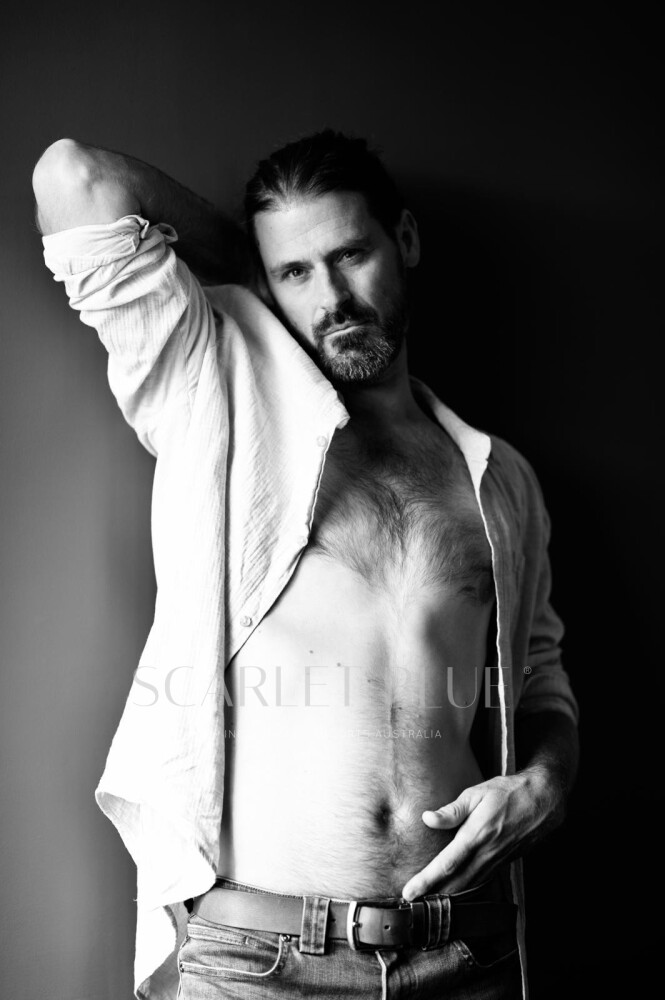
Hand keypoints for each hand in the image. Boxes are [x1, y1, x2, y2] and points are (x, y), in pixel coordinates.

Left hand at [401, 767, 563, 899]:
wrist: (543, 801)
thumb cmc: (507, 792)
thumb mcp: (477, 794)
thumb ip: (452, 810)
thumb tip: (427, 819)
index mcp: (476, 835)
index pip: (446, 864)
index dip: (426, 880)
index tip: (409, 892)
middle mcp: (487, 853)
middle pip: (455, 883)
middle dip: (433, 896)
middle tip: (411, 904)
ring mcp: (497, 861)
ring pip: (469, 886)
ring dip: (448, 896)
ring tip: (427, 902)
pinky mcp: (504, 863)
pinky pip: (481, 881)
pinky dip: (466, 890)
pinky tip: (454, 892)